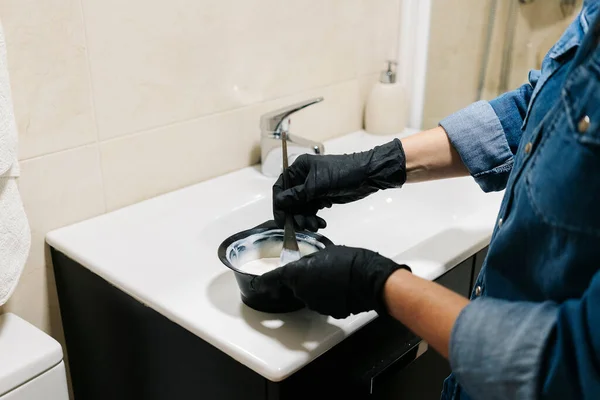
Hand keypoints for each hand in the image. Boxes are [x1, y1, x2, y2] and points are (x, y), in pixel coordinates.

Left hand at [252, 246, 410, 318]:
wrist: (368, 278)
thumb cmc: (348, 261)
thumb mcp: (326, 251)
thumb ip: (311, 259)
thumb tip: (310, 260)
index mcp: (297, 273)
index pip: (273, 278)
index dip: (263, 281)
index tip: (256, 283)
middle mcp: (302, 290)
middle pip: (294, 286)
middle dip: (302, 280)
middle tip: (318, 270)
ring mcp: (314, 303)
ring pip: (309, 295)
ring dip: (316, 288)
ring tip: (333, 278)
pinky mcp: (328, 312)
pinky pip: (323, 303)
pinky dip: (328, 297)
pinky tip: (340, 289)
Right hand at [273, 139, 406, 230]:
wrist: (367, 175)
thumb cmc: (342, 174)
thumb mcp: (317, 185)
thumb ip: (297, 195)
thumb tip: (279, 202)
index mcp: (298, 168)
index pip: (281, 187)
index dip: (279, 204)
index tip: (282, 220)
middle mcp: (303, 177)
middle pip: (290, 200)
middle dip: (296, 215)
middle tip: (303, 226)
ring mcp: (313, 188)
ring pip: (302, 208)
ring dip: (306, 219)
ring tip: (316, 226)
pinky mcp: (322, 196)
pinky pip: (312, 210)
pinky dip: (315, 218)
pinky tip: (322, 223)